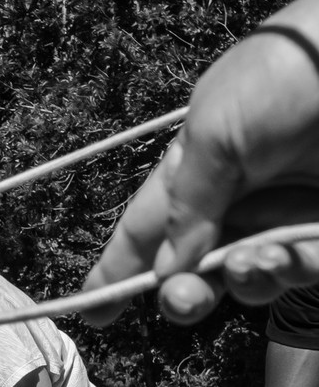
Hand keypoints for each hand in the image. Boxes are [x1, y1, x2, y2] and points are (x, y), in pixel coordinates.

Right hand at [82, 22, 318, 324]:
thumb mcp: (213, 129)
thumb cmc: (286, 73)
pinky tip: (272, 257)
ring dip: (235, 283)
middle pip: (193, 270)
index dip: (117, 272)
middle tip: (179, 298)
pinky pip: (295, 273)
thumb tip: (167, 267)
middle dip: (179, 294)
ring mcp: (287, 216)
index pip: (147, 230)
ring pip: (244, 280)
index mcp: (198, 166)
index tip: (92, 313)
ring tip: (245, 263)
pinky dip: (278, 274)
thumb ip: (184, 205)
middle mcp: (239, 198)